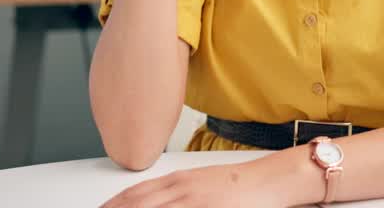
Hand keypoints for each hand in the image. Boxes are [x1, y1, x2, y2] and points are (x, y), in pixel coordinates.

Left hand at [99, 161, 282, 207]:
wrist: (269, 180)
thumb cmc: (238, 184)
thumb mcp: (200, 185)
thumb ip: (177, 194)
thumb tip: (157, 201)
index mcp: (177, 181)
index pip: (134, 194)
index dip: (114, 204)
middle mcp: (180, 190)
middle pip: (136, 203)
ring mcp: (192, 202)